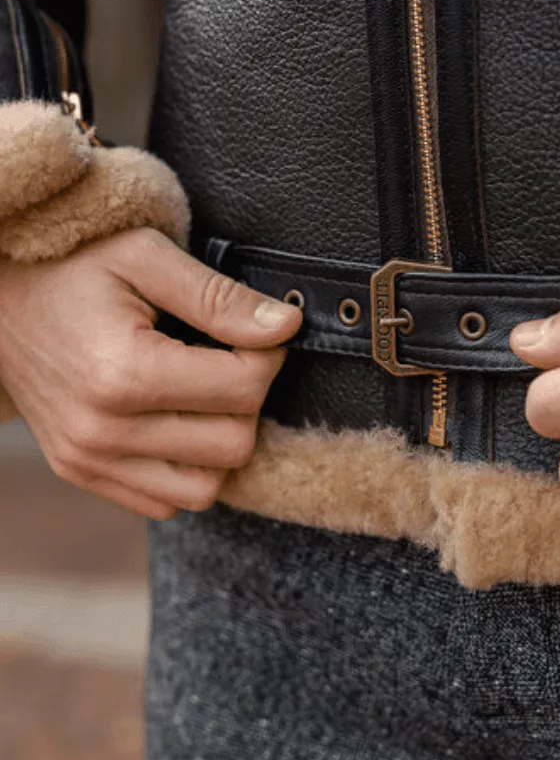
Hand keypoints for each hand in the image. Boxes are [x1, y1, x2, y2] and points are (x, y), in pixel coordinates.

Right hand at [0, 227, 300, 519]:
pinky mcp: (81, 474)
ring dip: (220, 441)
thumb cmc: (73, 268)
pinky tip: (174, 419)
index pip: (244, 390)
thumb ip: (218, 296)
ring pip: (206, 487)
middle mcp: (102, 431)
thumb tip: (286, 325)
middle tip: (229, 359)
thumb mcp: (146, 257)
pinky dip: (185, 467)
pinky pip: (166, 502)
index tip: (255, 332)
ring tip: (202, 393)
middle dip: (247, 400)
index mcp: (123, 373)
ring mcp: (88, 460)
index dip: (268, 355)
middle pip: (234, 444)